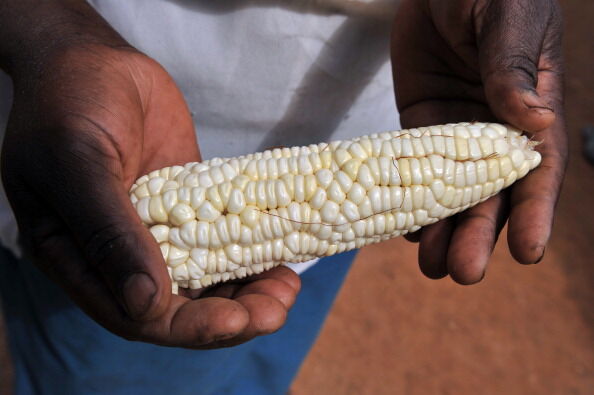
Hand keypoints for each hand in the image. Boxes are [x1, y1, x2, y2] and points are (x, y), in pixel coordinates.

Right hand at [2, 41, 299, 347]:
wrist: (94, 59)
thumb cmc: (69, 104)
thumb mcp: (79, 165)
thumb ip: (109, 234)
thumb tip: (146, 305)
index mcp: (80, 259)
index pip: (135, 314)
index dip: (188, 326)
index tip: (236, 321)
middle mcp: (122, 255)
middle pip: (181, 306)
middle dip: (231, 316)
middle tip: (277, 311)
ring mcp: (161, 231)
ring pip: (208, 279)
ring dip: (250, 292)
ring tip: (288, 289)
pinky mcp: (193, 207)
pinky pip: (226, 238)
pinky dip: (255, 252)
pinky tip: (285, 256)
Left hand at [391, 0, 566, 282]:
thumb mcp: (507, 19)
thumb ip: (513, 68)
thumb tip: (534, 121)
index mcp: (530, 110)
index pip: (538, 170)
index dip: (535, 212)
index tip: (528, 252)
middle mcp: (493, 131)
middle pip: (490, 194)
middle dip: (480, 235)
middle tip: (464, 273)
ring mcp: (453, 133)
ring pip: (450, 193)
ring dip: (443, 231)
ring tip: (431, 267)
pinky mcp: (418, 126)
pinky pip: (412, 171)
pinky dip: (408, 201)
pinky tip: (401, 231)